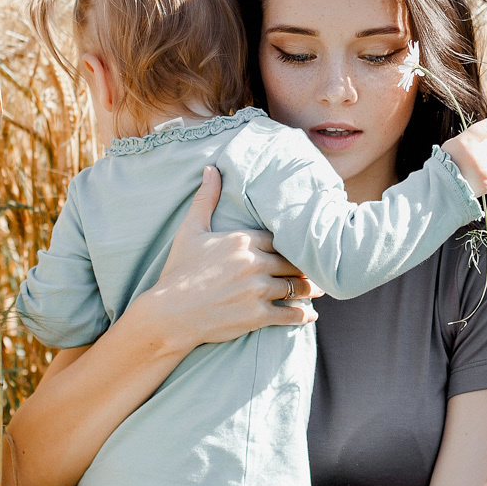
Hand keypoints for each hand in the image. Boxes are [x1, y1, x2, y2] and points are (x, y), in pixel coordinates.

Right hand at [154, 166, 316, 347]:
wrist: (168, 313)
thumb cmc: (178, 271)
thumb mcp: (190, 231)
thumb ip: (206, 199)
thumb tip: (211, 169)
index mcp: (243, 241)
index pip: (280, 239)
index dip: (291, 245)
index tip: (301, 247)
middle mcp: (255, 263)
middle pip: (292, 263)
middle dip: (304, 267)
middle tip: (317, 269)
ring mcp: (258, 290)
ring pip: (296, 288)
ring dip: (309, 290)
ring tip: (318, 290)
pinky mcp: (257, 315)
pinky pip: (289, 315)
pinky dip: (303, 316)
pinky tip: (309, 316)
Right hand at [443, 117, 486, 198]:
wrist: (443, 188)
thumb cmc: (445, 165)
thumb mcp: (451, 146)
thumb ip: (467, 140)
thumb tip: (482, 138)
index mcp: (466, 142)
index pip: (484, 128)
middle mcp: (478, 153)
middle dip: (486, 148)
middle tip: (475, 155)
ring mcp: (485, 167)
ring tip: (474, 169)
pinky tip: (478, 176)